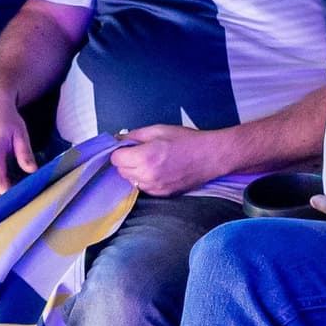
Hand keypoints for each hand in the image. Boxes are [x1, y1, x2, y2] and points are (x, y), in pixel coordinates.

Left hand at [110, 120, 234, 196]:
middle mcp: (147, 176)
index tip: (128, 147)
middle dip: (126, 161)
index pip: (115, 159)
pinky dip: (145, 180)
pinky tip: (158, 170)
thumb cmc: (187, 141)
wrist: (210, 156)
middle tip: (140, 152)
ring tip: (151, 161)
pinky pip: (143, 188)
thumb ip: (134, 135)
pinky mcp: (162, 195)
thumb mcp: (158, 130)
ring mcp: (155, 188)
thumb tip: (117, 140)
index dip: (120, 150)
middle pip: (121, 171)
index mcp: (145, 157)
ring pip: (131, 181)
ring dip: (135, 172)